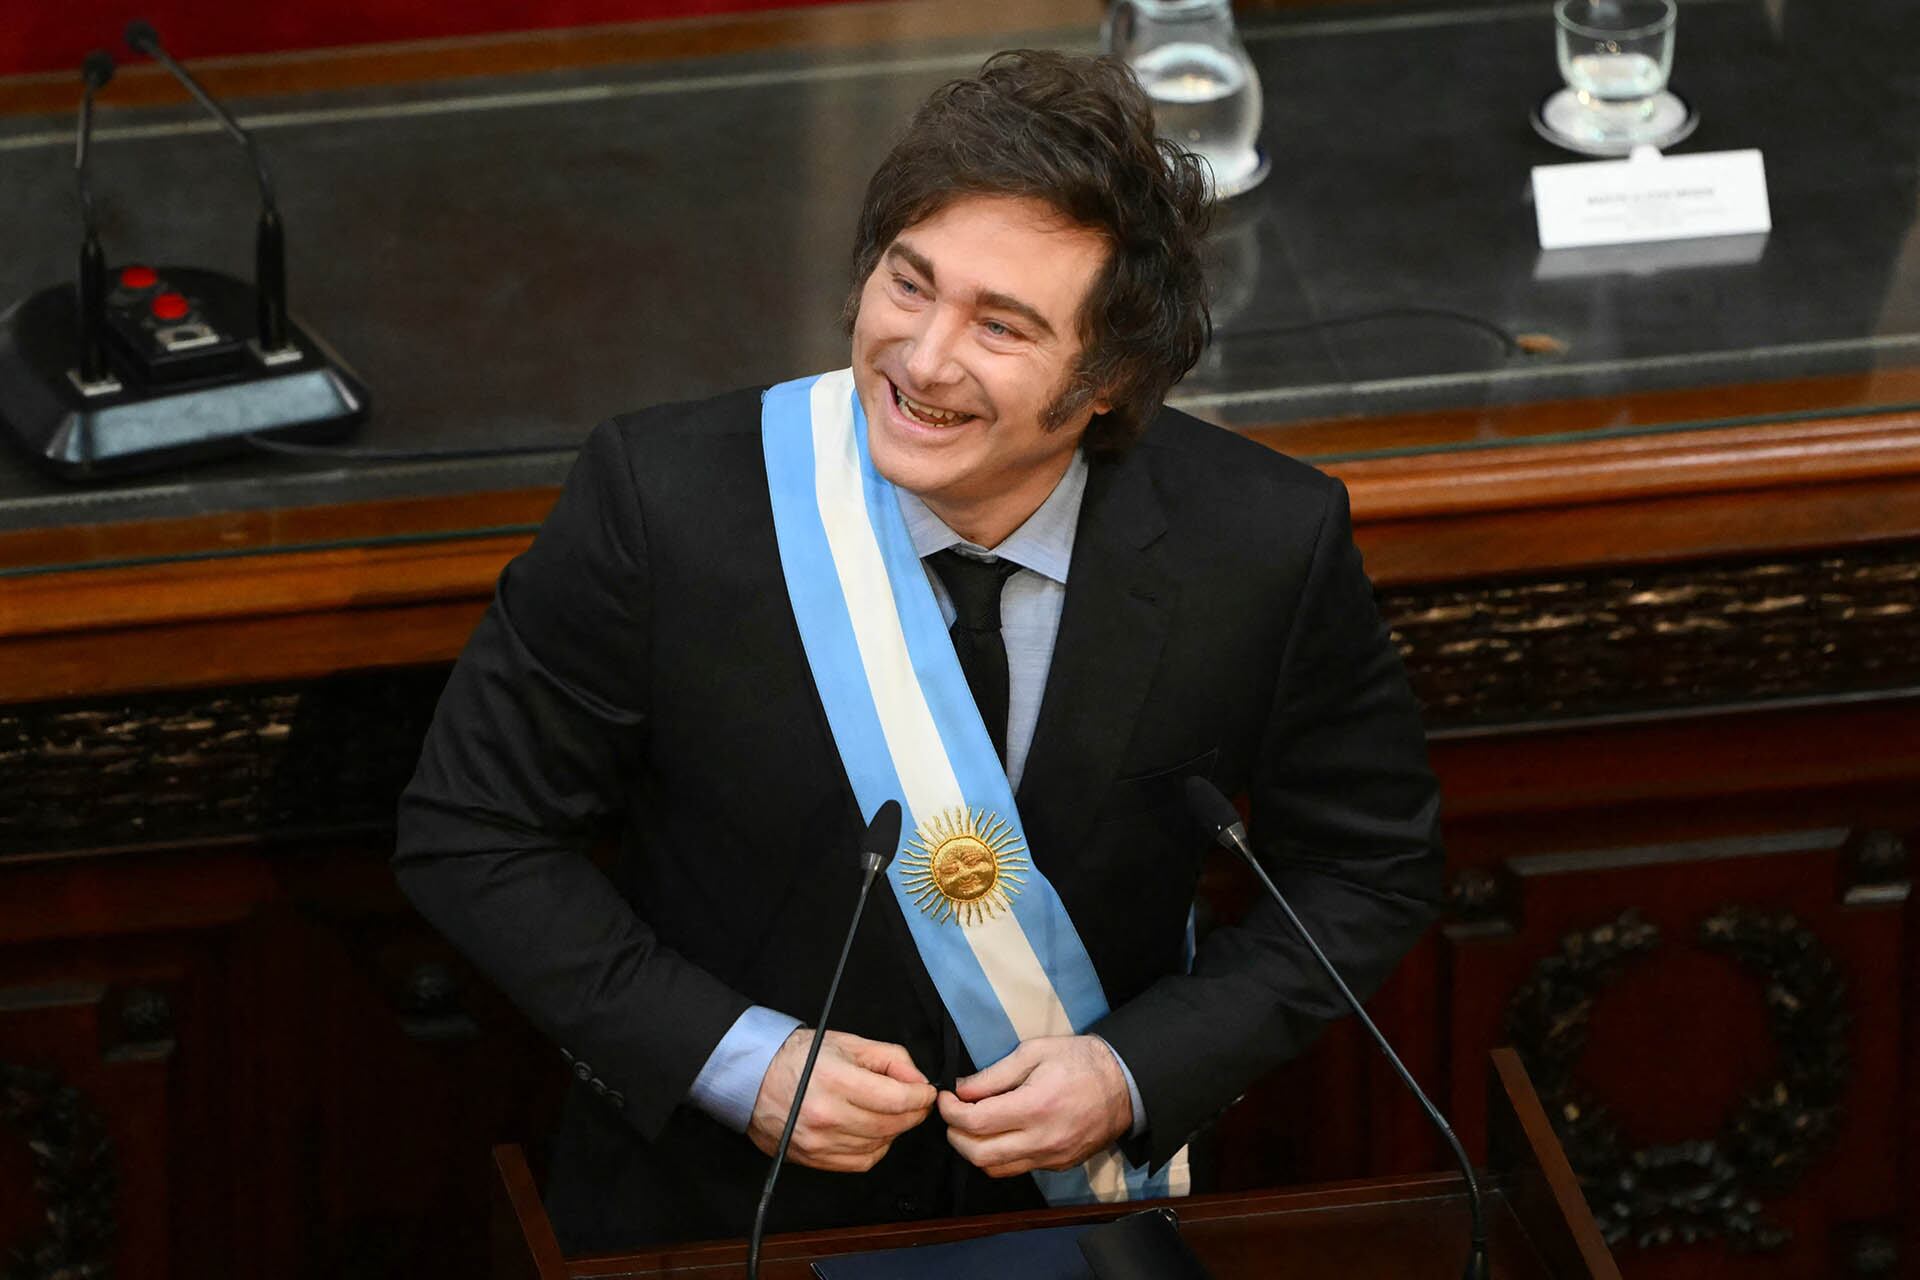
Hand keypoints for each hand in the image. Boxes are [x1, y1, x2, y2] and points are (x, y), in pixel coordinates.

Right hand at [748, 1028, 936, 1172]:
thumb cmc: (799, 1057)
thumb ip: (890, 1058)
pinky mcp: (814, 1158)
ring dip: (895, 1131)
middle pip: (891, 1125)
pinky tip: (873, 1132)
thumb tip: (918, 1081)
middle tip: (916, 1102)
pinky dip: (876, 1148)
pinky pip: (861, 1162)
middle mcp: (826, 1115)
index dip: (920, 1097)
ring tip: (892, 1113)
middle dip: (913, 1113)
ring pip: (879, 1145)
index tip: (926, 1092)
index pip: (896, 1099)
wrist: (752, 1078)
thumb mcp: (849, 1043)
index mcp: (835, 1080)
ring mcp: (819, 1141)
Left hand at [938, 1035, 1131, 1177]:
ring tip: (972, 1125)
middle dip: (955, 1135)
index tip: (946, 1097)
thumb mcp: (1035, 1052)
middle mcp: (1042, 1140)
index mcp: (1034, 1107)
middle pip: (978, 1154)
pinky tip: (999, 1134)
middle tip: (953, 1114)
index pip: (975, 1123)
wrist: (1125, 1085)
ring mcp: (1051, 1157)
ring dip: (974, 1150)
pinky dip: (998, 1156)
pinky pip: (1017, 1169)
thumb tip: (961, 1090)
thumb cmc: (1080, 1061)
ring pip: (994, 1169)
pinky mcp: (1058, 1166)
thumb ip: (995, 1074)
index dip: (950, 1112)